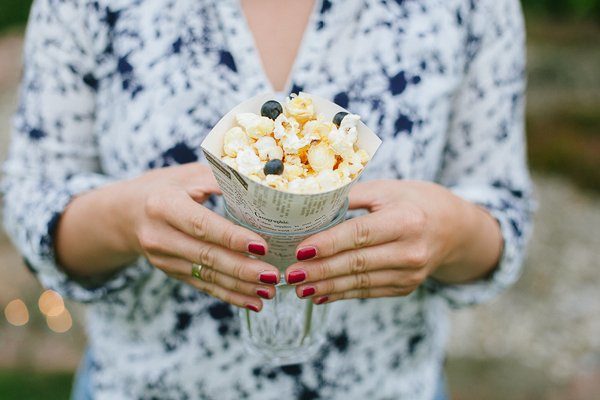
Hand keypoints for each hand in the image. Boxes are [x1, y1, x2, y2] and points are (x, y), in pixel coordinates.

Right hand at [122, 164, 279, 311]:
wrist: (126, 213)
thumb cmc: (166, 187)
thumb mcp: (188, 174)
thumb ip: (220, 179)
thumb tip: (259, 186)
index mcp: (163, 205)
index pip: (201, 225)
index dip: (231, 238)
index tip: (261, 246)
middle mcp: (159, 236)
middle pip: (206, 256)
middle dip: (243, 269)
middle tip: (272, 276)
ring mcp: (163, 259)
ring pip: (207, 275)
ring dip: (241, 287)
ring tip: (269, 292)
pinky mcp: (171, 272)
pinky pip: (204, 285)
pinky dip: (230, 295)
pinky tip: (253, 302)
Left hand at [284, 180, 502, 303]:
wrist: (453, 228)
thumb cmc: (413, 201)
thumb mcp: (386, 190)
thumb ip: (350, 196)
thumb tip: (309, 204)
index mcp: (405, 220)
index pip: (360, 234)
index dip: (329, 243)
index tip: (301, 249)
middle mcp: (411, 250)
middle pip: (357, 262)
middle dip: (320, 270)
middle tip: (291, 274)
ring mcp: (410, 273)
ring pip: (360, 282)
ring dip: (326, 286)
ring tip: (299, 288)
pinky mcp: (406, 287)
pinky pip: (368, 292)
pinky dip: (342, 294)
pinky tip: (320, 294)